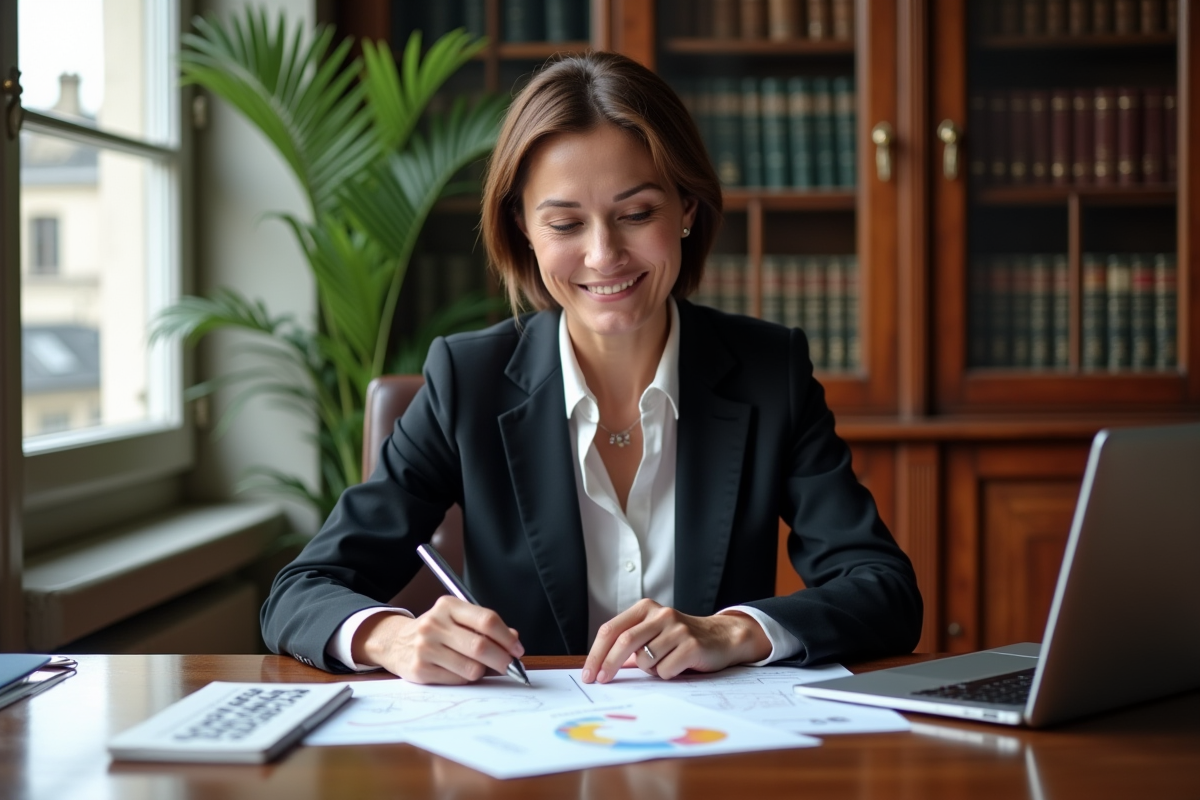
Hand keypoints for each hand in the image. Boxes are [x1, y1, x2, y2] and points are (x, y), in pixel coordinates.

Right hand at [352, 596, 524, 683]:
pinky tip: (459, 671)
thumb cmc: (436, 630)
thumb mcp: (457, 619)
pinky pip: (457, 680)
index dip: (507, 637)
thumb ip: (485, 626)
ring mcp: (426, 647)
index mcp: (448, 606)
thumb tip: (513, 638)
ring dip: (483, 671)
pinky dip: (466, 679)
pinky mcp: (420, 669)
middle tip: (510, 665)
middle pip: (481, 646)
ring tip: (478, 666)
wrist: (396, 642)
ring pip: (471, 667)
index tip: (517, 649)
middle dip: (502, 659)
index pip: (486, 620)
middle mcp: (435, 624)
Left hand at [581, 599, 771, 682]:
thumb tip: (599, 667)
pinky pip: (664, 671)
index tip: (589, 674)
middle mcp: (660, 614)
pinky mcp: (691, 645)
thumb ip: (627, 646)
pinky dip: (665, 674)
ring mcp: (677, 628)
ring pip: (645, 661)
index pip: (611, 630)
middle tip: (601, 682)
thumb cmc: (680, 640)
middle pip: (624, 642)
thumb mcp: (652, 635)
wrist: (721, 637)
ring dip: (648, 670)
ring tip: (663, 663)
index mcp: (645, 608)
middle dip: (608, 665)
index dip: (596, 654)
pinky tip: (678, 665)